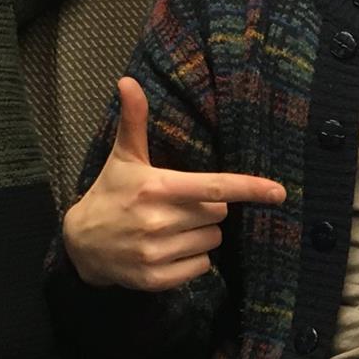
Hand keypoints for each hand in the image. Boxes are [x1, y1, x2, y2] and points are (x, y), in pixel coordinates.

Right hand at [63, 78, 285, 290]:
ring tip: (172, 228)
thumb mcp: (122, 157)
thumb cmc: (110, 193)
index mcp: (155, 187)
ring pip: (212, 241)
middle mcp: (157, 221)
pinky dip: (192, 259)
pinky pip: (201, 267)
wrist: (79, 244)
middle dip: (207, 208)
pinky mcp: (156, 279)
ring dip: (201, 234)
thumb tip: (127, 80)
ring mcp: (156, 252)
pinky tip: (168, 250)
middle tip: (179, 205)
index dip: (250, 188)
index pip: (214, 187)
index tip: (279, 192)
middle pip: (218, 213)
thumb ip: (133, 120)